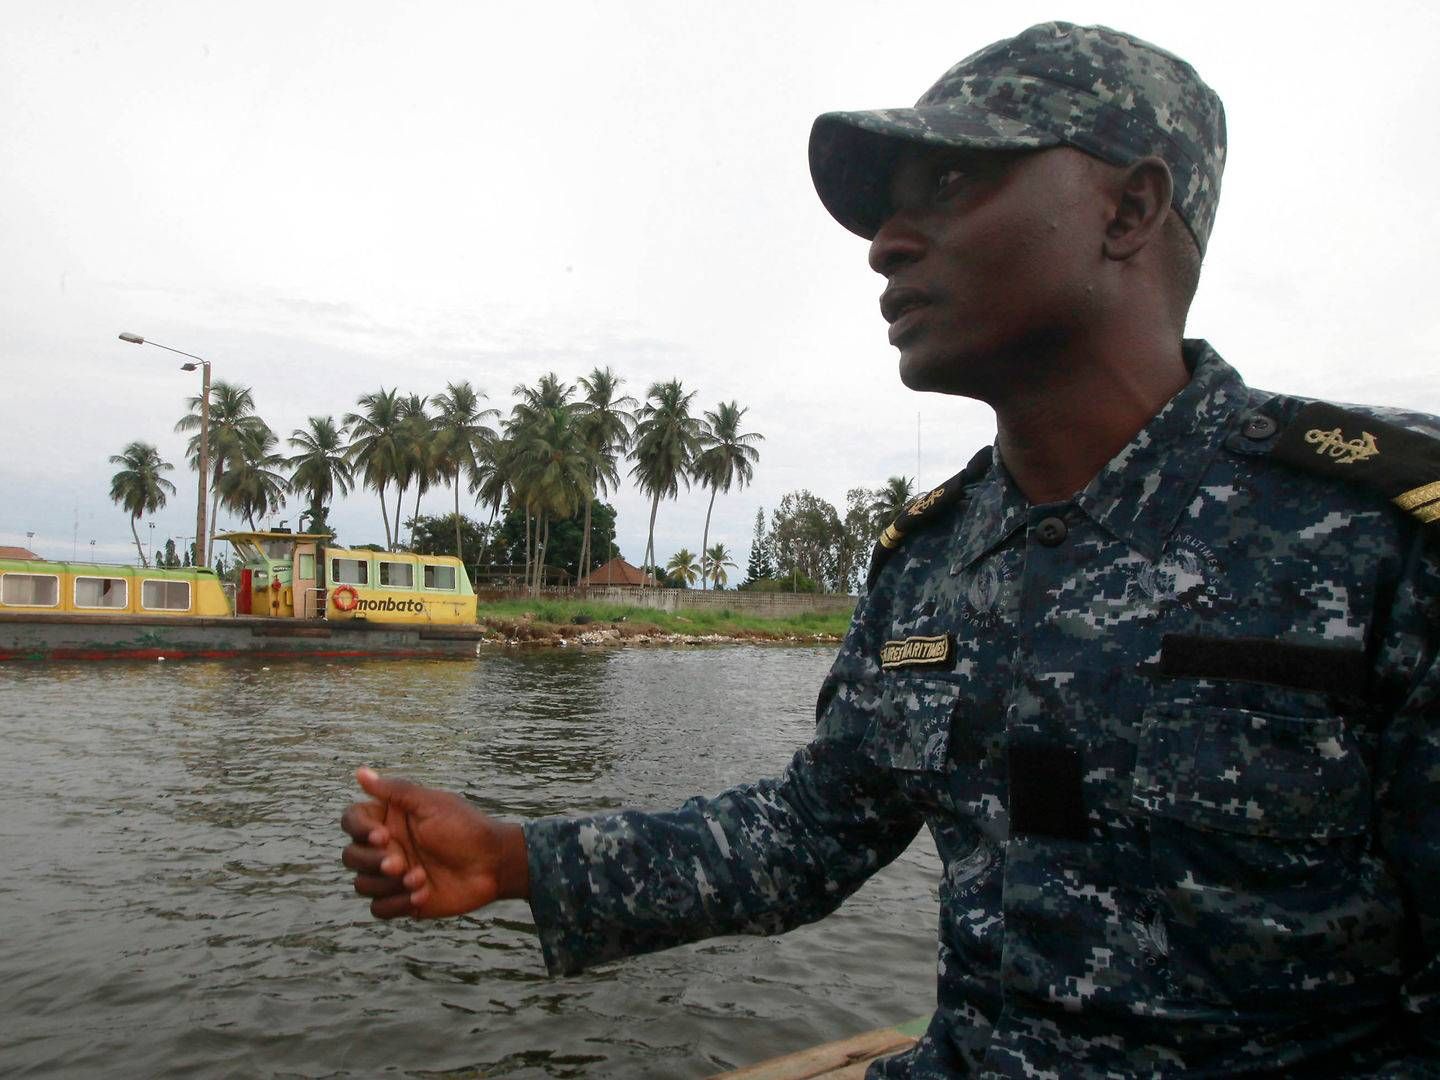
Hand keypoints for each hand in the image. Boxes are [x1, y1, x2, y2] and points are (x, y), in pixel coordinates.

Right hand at [340, 767, 529, 918]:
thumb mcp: (431, 805)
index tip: (383, 836)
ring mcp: (393, 875)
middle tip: (400, 863)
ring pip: (361, 884)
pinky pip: (378, 908)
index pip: (352, 821)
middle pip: (351, 856)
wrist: (494, 864)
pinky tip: (422, 895)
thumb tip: (361, 772)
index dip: (359, 830)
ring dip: (387, 885)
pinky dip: (396, 904)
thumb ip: (395, 791)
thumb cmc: (466, 828)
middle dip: (372, 862)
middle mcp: (387, 846)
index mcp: (390, 819)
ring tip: (420, 879)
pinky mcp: (402, 900)